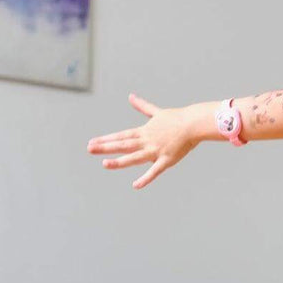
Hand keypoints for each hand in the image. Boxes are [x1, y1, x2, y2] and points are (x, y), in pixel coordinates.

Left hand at [87, 94, 202, 189]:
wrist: (193, 124)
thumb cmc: (177, 118)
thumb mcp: (157, 112)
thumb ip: (143, 106)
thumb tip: (131, 96)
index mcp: (144, 131)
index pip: (121, 136)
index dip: (106, 139)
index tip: (92, 142)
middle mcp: (147, 141)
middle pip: (123, 145)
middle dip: (105, 147)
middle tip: (89, 149)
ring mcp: (156, 151)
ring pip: (134, 157)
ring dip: (119, 161)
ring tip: (104, 164)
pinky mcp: (167, 160)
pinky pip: (155, 171)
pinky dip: (145, 179)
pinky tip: (136, 185)